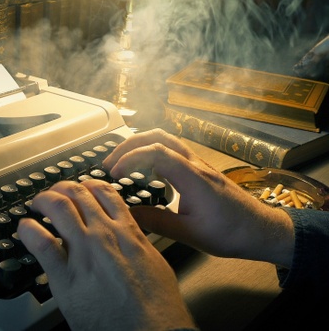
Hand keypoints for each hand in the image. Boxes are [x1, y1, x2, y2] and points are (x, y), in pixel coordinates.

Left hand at [17, 179, 194, 329]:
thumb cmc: (157, 306)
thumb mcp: (154, 262)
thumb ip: (137, 243)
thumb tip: (129, 234)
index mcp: (127, 232)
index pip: (103, 192)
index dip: (87, 185)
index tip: (80, 188)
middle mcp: (104, 236)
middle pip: (77, 194)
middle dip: (61, 188)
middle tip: (54, 193)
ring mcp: (84, 254)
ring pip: (58, 209)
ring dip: (44, 200)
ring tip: (37, 204)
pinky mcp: (66, 278)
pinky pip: (42, 244)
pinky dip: (29, 231)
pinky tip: (25, 229)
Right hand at [103, 128, 293, 267]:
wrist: (261, 230)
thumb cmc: (231, 232)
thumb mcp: (190, 234)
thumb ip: (157, 222)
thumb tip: (128, 213)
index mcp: (193, 177)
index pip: (156, 152)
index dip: (130, 158)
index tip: (115, 174)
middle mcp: (195, 164)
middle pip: (158, 137)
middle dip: (129, 145)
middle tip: (110, 163)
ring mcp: (198, 164)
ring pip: (166, 140)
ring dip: (140, 146)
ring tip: (122, 163)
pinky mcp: (199, 169)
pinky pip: (172, 151)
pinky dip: (151, 153)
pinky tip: (144, 170)